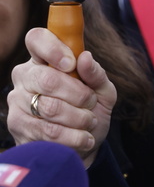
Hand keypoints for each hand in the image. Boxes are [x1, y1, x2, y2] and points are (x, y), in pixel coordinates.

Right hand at [7, 28, 115, 167]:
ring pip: (49, 107)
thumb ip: (96, 74)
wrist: (82, 146)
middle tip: (91, 102)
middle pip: (47, 78)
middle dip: (78, 94)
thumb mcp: (103, 91)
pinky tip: (84, 138)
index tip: (72, 64)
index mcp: (43, 59)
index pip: (37, 39)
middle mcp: (25, 77)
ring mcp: (17, 102)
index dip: (54, 49)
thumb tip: (85, 57)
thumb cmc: (90, 111)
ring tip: (89, 121)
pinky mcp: (17, 127)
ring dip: (79, 117)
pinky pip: (48, 131)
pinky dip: (73, 136)